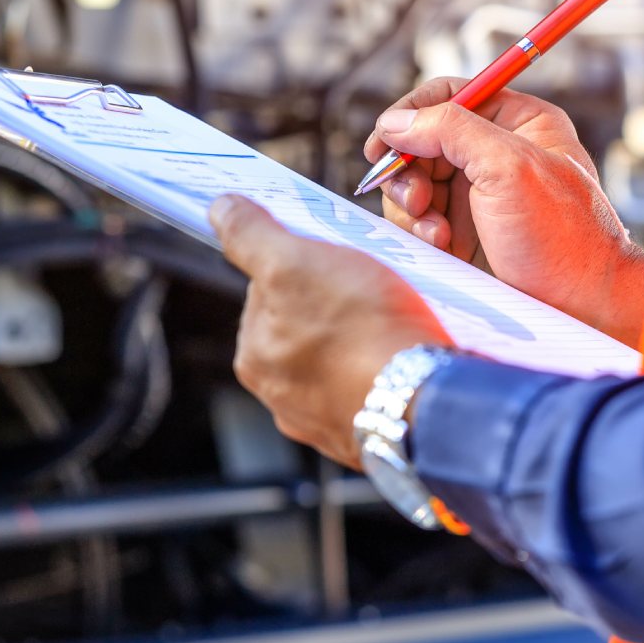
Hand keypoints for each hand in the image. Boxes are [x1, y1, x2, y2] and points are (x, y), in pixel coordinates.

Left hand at [209, 194, 451, 468]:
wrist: (422, 399)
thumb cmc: (358, 328)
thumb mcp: (293, 262)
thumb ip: (250, 235)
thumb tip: (221, 209)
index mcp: (253, 356)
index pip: (269, 291)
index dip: (303, 265)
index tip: (336, 262)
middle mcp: (280, 397)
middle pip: (304, 325)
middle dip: (334, 305)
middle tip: (370, 290)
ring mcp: (326, 420)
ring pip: (341, 358)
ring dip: (363, 338)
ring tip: (394, 323)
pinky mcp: (368, 433)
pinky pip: (373, 386)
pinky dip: (385, 369)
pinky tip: (403, 356)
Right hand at [364, 79, 643, 346]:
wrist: (584, 307)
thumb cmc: (562, 237)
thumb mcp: (508, 168)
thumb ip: (451, 131)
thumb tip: (395, 122)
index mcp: (519, 121)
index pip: (449, 95)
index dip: (411, 114)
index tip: (384, 142)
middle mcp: (497, 151)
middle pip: (422, 141)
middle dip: (410, 170)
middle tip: (416, 200)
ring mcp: (480, 193)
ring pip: (416, 182)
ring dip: (413, 206)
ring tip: (435, 232)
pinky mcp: (466, 231)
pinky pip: (421, 218)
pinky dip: (421, 231)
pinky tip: (443, 247)